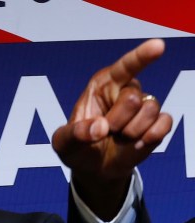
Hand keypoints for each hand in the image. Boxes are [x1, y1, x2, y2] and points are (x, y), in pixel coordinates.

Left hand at [52, 39, 172, 219]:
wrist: (93, 169)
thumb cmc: (76, 149)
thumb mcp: (64, 143)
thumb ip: (75, 134)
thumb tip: (100, 127)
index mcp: (102, 85)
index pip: (124, 66)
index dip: (141, 56)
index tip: (158, 46)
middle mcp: (125, 90)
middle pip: (132, 97)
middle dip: (116, 122)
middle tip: (105, 131)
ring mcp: (142, 106)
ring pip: (150, 110)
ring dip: (131, 131)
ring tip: (118, 137)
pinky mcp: (156, 123)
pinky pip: (164, 123)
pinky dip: (151, 137)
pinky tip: (137, 144)